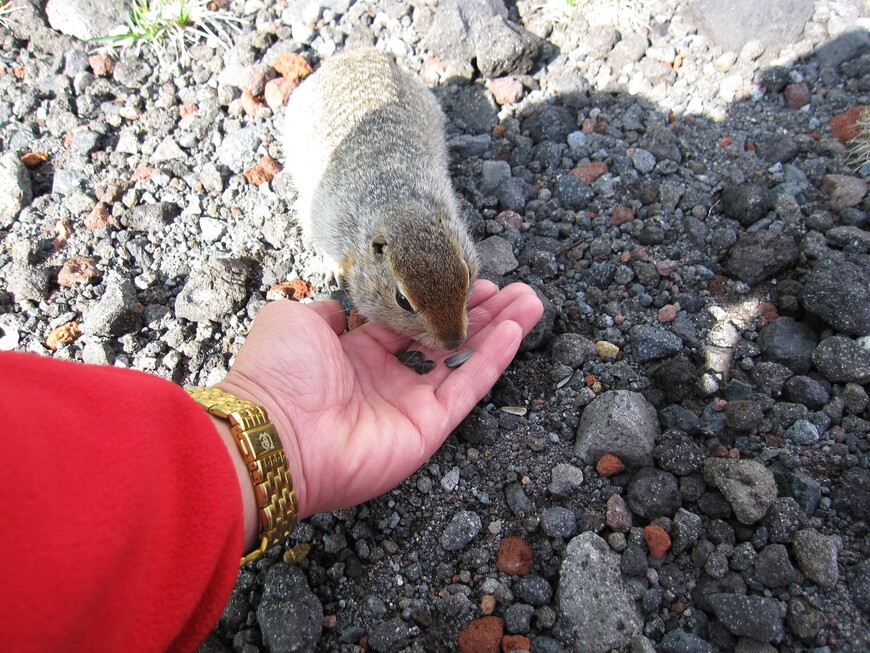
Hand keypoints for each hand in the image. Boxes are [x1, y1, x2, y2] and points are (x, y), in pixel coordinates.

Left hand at [217, 280, 542, 522]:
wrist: (274, 433)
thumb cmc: (278, 373)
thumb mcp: (295, 320)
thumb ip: (326, 310)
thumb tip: (339, 307)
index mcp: (355, 353)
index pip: (411, 322)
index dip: (440, 300)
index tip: (470, 278)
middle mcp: (387, 379)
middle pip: (445, 339)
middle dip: (480, 313)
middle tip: (513, 289)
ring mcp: (409, 406)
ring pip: (464, 360)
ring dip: (498, 331)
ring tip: (530, 301)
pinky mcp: (427, 429)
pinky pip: (467, 388)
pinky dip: (493, 358)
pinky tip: (516, 329)